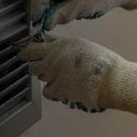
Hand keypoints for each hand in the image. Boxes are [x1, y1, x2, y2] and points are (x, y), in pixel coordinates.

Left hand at [20, 36, 136, 115]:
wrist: (113, 80)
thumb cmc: (104, 64)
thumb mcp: (84, 46)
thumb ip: (65, 47)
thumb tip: (51, 47)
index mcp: (61, 45)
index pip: (33, 47)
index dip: (26, 52)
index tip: (24, 55)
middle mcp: (54, 57)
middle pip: (32, 64)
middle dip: (37, 67)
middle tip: (47, 69)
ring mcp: (54, 74)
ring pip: (40, 77)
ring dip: (48, 78)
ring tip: (64, 78)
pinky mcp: (57, 89)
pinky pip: (47, 91)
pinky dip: (53, 91)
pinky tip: (65, 88)